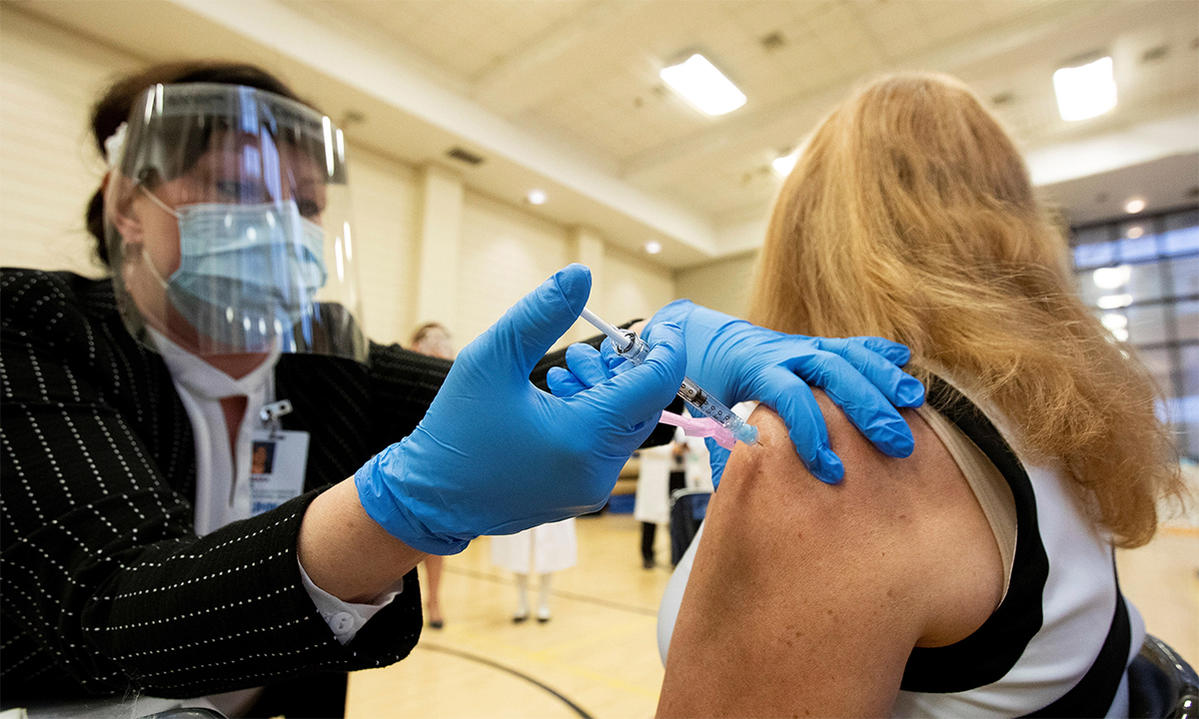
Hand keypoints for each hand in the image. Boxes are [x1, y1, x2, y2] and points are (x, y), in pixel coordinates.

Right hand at [355, 264, 685, 554]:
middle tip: (591, 347)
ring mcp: (590, 489)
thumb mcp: (492, 359)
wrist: (428, 499)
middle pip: (643, 407)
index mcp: (582, 437)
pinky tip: (557, 397)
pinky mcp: (579, 495)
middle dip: (625, 369)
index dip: (665, 349)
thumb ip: (540, 313)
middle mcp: (596, 470)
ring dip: (605, 392)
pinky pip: (604, 448)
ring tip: (563, 371)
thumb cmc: (456, 429)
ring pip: (624, 427)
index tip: (661, 324)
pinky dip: (593, 417)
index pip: (654, 386)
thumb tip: (580, 275)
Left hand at [643, 301, 922, 483]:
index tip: (831, 471)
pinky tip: (906, 360)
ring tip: (915, 403)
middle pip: (831, 372)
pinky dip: (876, 351)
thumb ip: (722, 450)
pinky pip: (848, 343)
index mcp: (752, 370)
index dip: (812, 433)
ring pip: (847, 354)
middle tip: (896, 444)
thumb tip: (739, 491)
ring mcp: (799, 344)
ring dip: (883, 378)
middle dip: (867, 407)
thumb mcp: (703, 416)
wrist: (696, 336)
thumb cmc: (702, 381)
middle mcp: (781, 352)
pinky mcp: (811, 343)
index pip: (790, 397)